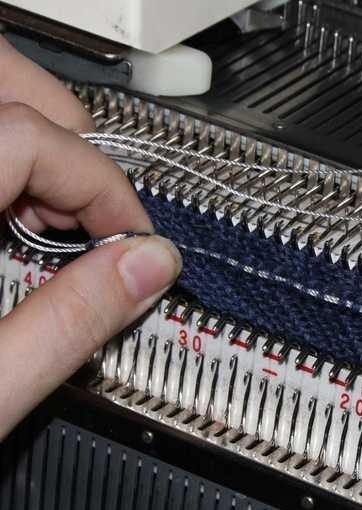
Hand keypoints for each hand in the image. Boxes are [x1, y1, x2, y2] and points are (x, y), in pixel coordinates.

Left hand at [0, 38, 180, 438]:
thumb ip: (73, 319)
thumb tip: (145, 267)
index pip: (26, 139)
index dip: (101, 184)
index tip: (132, 238)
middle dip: (63, 135)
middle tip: (95, 206)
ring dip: (29, 149)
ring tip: (52, 218)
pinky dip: (0, 175)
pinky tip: (7, 226)